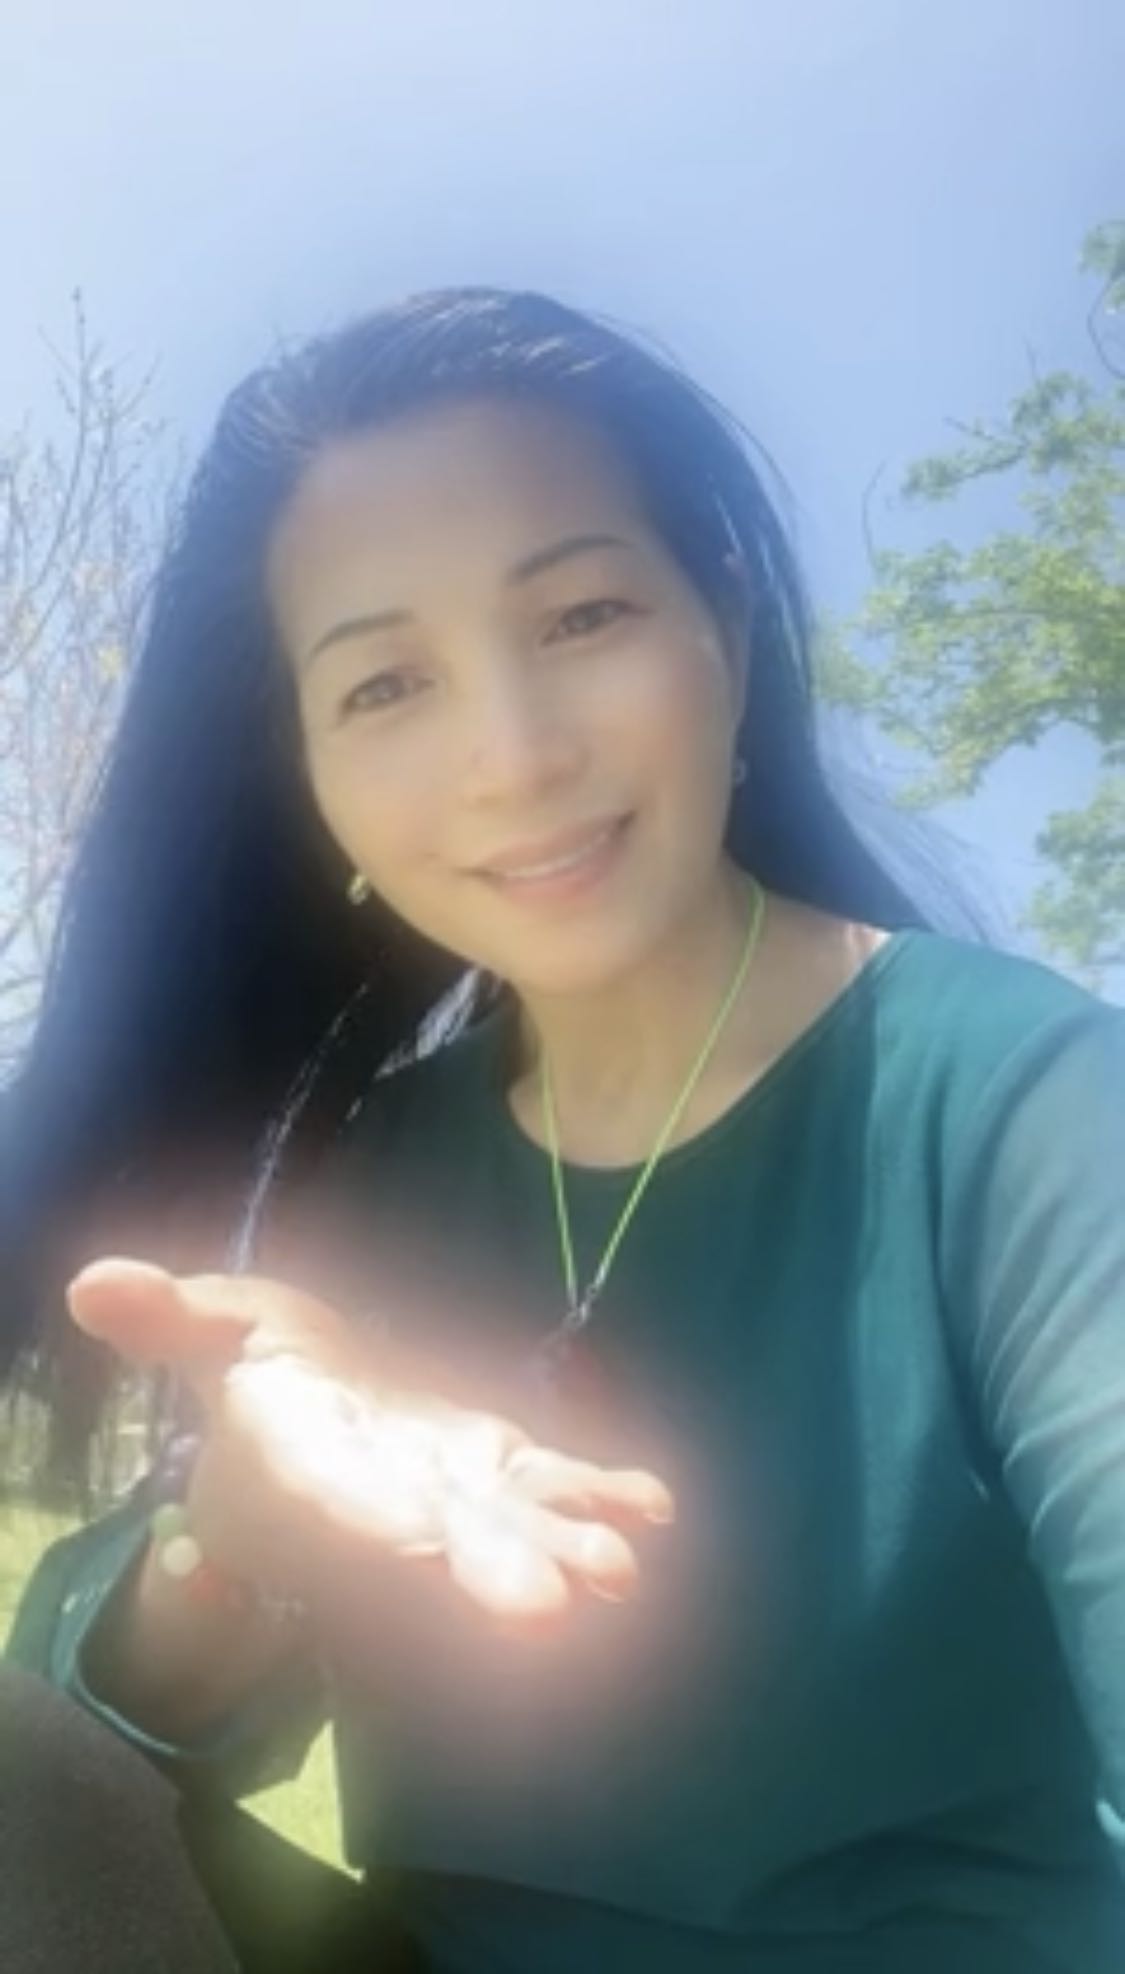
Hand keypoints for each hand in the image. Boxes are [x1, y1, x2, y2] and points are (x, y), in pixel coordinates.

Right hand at [67, 1258, 675, 1628]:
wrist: (316, 1418)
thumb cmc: (260, 1374)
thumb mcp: (214, 1331)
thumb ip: (168, 1317)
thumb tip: (92, 1284)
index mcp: (316, 1474)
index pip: (346, 1506)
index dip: (382, 1525)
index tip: (420, 1539)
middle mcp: (392, 1505)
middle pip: (444, 1549)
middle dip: (495, 1574)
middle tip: (558, 1607)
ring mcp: (459, 1497)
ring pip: (513, 1532)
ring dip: (565, 1550)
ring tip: (619, 1568)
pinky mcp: (505, 1473)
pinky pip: (557, 1489)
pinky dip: (602, 1497)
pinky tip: (652, 1504)